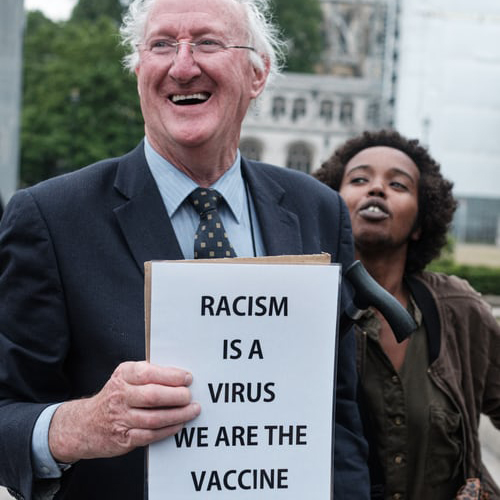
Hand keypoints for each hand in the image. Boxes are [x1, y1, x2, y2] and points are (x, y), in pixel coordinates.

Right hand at [48, 361, 200, 462]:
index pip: (149, 373)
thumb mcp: (126, 377)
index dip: (172, 376)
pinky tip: (178, 424)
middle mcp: (120, 395)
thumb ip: (149, 374)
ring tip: (191, 411)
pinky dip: (168, 430)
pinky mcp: (123, 438)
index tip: (188, 378)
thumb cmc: (115, 396)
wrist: (85, 424)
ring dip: (178, 415)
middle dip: (177, 396)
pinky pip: (150, 435)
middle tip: (190, 396)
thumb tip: (179, 376)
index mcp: (123, 375)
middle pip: (153, 396)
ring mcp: (121, 418)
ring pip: (154, 418)